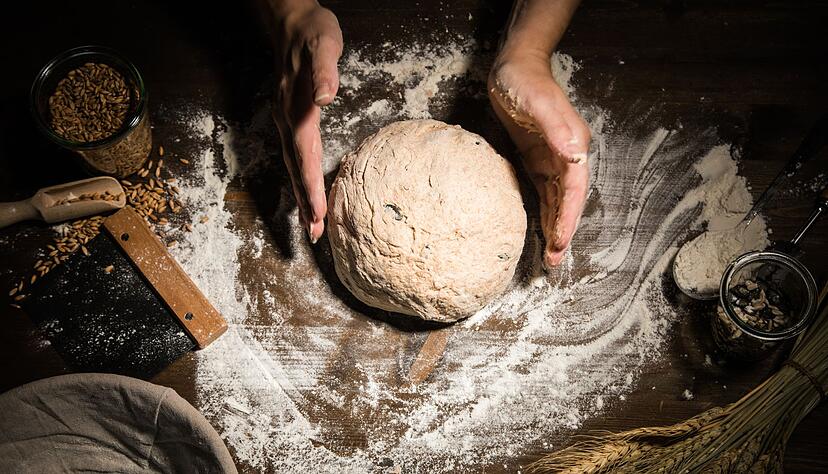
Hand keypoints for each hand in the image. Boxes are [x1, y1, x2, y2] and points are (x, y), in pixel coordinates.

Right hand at [270, 3, 341, 242]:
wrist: (290, 21)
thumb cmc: (312, 32)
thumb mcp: (324, 43)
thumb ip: (324, 71)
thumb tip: (324, 98)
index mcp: (297, 107)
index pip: (305, 154)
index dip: (312, 185)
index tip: (318, 212)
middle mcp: (286, 119)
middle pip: (295, 168)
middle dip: (305, 202)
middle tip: (313, 234)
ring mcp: (284, 120)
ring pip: (292, 165)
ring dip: (301, 195)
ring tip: (309, 224)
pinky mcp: (288, 119)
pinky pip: (294, 155)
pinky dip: (300, 178)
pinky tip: (306, 190)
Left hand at [488, 50, 589, 267]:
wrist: (514, 67)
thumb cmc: (525, 81)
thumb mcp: (537, 102)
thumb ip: (555, 128)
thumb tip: (573, 154)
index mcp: (572, 145)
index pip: (573, 189)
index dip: (568, 217)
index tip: (560, 240)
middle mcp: (567, 155)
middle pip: (568, 201)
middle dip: (563, 231)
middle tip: (555, 262)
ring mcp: (553, 158)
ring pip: (557, 201)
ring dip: (554, 227)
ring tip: (550, 256)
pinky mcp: (537, 159)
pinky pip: (544, 192)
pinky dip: (543, 212)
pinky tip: (539, 230)